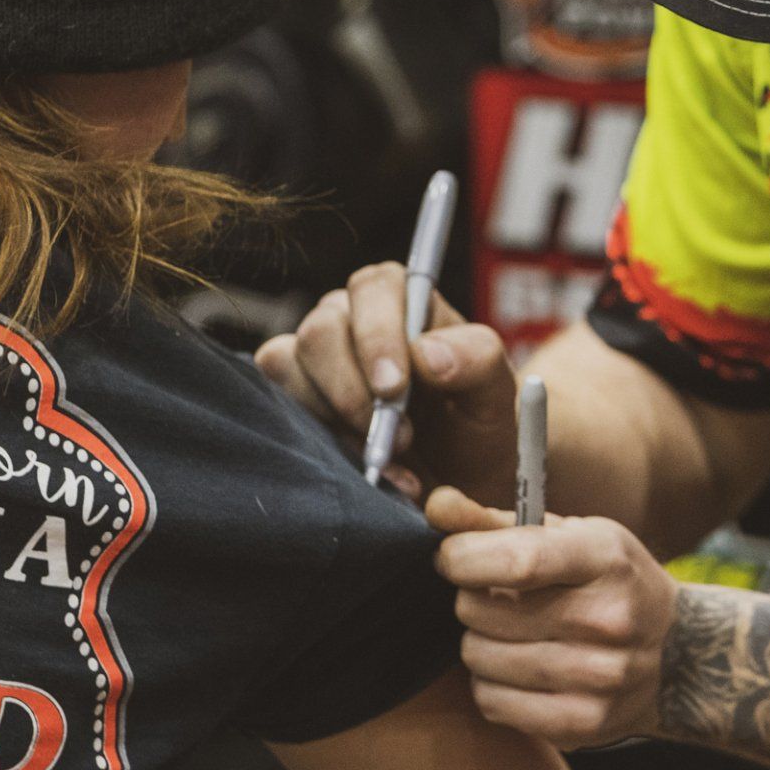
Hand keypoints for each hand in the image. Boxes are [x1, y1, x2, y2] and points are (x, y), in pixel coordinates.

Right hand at [255, 265, 518, 499]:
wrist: (456, 480)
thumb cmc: (475, 424)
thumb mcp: (495, 393)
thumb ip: (477, 359)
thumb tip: (427, 353)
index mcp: (402, 298)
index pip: (373, 288)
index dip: (378, 335)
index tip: (396, 388)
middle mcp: (349, 317)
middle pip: (321, 329)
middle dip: (353, 390)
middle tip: (399, 437)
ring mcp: (313, 356)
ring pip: (287, 363)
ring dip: (334, 417)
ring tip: (387, 455)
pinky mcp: (289, 395)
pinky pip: (274, 401)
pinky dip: (312, 436)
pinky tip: (355, 462)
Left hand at [427, 488, 676, 749]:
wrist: (680, 655)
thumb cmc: (610, 582)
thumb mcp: (572, 536)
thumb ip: (497, 521)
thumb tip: (436, 506)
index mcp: (606, 558)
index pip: (516, 561)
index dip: (463, 558)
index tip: (452, 557)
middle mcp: (608, 619)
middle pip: (482, 611)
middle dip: (473, 599)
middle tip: (497, 599)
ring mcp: (599, 677)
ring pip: (479, 658)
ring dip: (480, 642)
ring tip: (511, 634)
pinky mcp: (583, 723)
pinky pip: (492, 702)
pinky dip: (491, 684)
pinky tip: (518, 669)